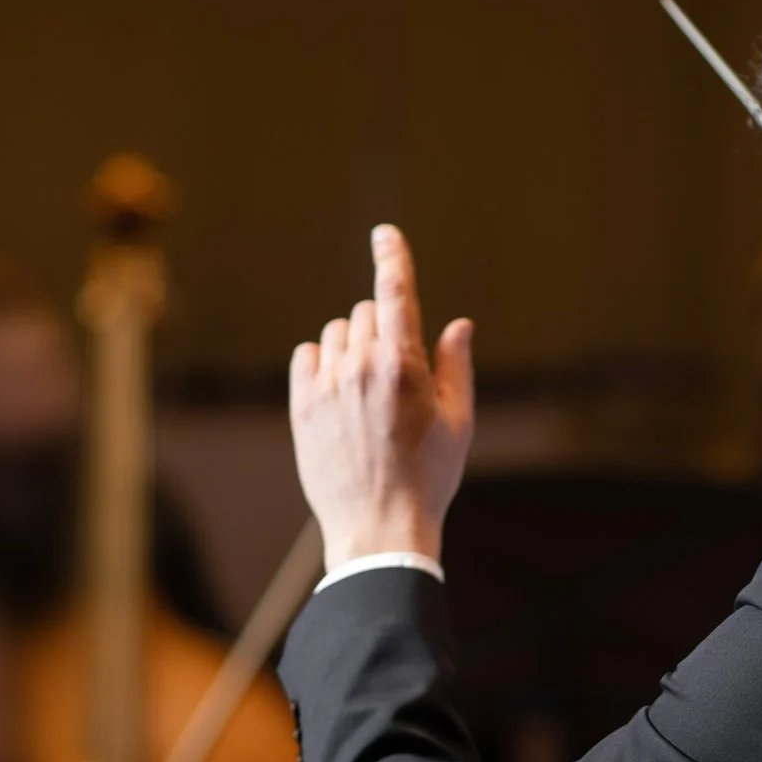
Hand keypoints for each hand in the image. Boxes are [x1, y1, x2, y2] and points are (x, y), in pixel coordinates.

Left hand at [289, 225, 474, 569]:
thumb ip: (456, 365)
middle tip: (398, 374)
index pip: (396, 292)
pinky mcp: (302, 405)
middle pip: (367, 312)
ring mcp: (327, 385)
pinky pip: (307, 356)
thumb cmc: (429, 477)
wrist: (380, 527)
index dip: (392, 256)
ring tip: (368, 391)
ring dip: (353, 347)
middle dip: (384, 328)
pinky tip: (339, 392)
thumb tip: (457, 324)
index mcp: (404, 366)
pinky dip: (322, 363)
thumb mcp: (459, 422)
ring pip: (337, 333)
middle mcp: (361, 367)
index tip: (385, 234)